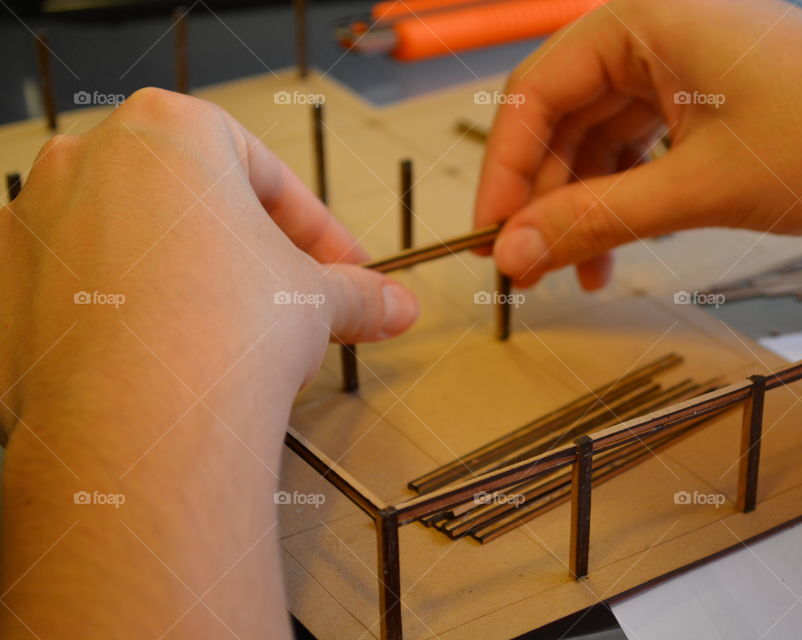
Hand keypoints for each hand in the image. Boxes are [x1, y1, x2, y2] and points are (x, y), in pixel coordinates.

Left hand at [0, 88, 417, 638]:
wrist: (140, 422)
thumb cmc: (225, 331)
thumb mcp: (316, 299)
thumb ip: (357, 293)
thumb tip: (396, 306)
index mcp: (170, 129)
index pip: (265, 172)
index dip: (316, 227)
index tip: (341, 267)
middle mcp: (88, 158)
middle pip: (192, 200)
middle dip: (248, 250)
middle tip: (289, 299)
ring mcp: (34, 222)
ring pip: (134, 241)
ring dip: (187, 279)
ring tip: (229, 336)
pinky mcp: (4, 288)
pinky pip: (84, 289)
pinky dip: (128, 312)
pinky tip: (165, 359)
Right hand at [475, 0, 801, 288]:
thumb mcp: (695, 188)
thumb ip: (594, 219)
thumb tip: (515, 253)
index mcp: (640, 18)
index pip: (534, 94)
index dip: (505, 172)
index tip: (491, 236)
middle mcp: (650, 29)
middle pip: (560, 118)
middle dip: (542, 196)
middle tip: (524, 264)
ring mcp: (675, 63)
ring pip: (594, 138)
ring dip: (579, 206)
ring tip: (571, 270)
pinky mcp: (697, 96)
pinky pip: (632, 147)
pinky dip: (617, 197)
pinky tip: (609, 249)